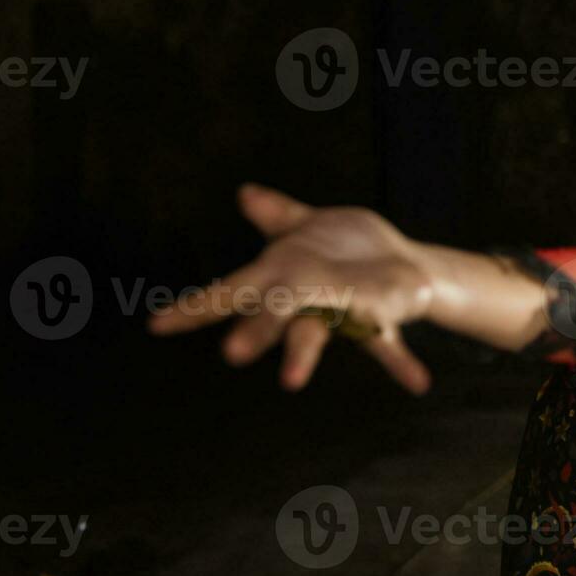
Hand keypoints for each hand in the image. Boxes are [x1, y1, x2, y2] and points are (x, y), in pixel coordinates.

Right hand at [147, 183, 436, 394]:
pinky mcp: (379, 322)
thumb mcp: (312, 227)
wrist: (397, 264)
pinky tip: (419, 382)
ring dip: (302, 356)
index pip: (232, 294)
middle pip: (272, 316)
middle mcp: (305, 303)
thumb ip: (280, 216)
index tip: (156, 325)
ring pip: (315, 335)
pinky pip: (390, 346)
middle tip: (231, 352)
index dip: (196, 309)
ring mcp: (340, 315)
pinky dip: (403, 364)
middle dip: (255, 331)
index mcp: (283, 279)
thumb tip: (246, 192)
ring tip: (290, 382)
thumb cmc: (344, 250)